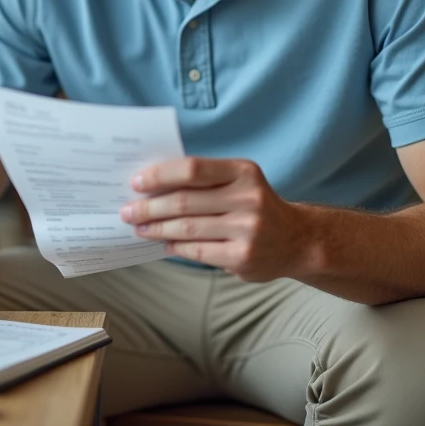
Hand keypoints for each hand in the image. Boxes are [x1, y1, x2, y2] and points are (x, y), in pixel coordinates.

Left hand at [119, 157, 310, 281]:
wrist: (297, 240)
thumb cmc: (255, 206)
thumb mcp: (238, 182)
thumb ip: (203, 181)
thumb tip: (152, 186)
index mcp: (243, 171)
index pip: (193, 169)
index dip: (160, 175)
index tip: (136, 182)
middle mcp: (249, 198)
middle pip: (184, 201)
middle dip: (149, 207)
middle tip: (127, 211)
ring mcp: (247, 229)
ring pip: (187, 228)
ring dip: (156, 228)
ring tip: (139, 228)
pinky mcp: (242, 256)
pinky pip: (197, 250)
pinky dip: (175, 247)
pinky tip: (164, 243)